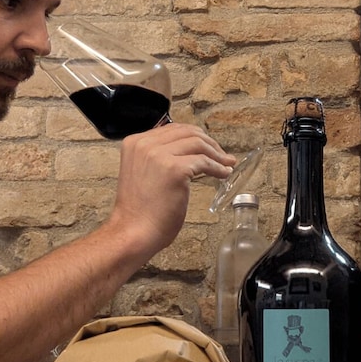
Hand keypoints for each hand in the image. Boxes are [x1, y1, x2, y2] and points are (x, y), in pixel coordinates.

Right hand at [109, 123, 236, 253]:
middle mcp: (145, 144)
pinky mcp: (174, 169)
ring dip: (217, 154)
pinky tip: (224, 174)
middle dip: (209, 143)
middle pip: (188, 133)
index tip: (210, 147)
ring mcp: (159, 155)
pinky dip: (218, 167)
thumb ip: (159, 157)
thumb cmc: (141, 211)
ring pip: (198, 144)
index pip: (173, 129)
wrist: (134, 232)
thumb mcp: (144, 173)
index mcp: (136, 143)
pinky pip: (205, 162)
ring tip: (227, 165)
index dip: (196, 137)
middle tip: (223, 156)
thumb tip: (189, 151)